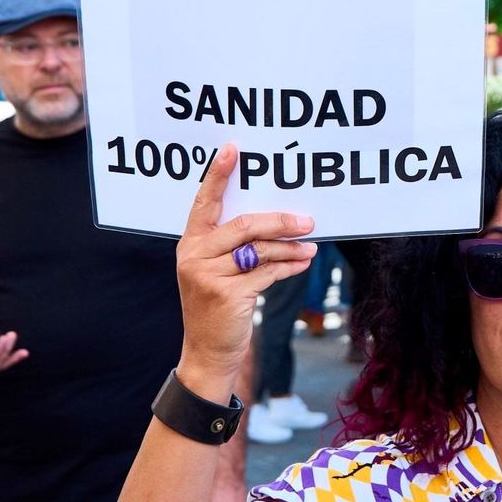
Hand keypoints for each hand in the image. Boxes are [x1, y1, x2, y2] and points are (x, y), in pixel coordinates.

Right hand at [174, 143, 315, 384]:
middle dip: (280, 221)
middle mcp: (194, 255)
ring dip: (291, 247)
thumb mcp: (216, 271)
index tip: (233, 149)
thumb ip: (235, 246)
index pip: (205, 202)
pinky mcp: (227, 294)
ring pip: (260, 249)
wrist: (208, 352)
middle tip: (307, 220)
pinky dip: (288, 267)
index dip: (218, 174)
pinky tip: (302, 264)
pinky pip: (267, 272)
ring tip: (311, 246)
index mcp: (191, 243)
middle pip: (243, 224)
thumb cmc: (218, 306)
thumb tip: (280, 222)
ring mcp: (208, 275)